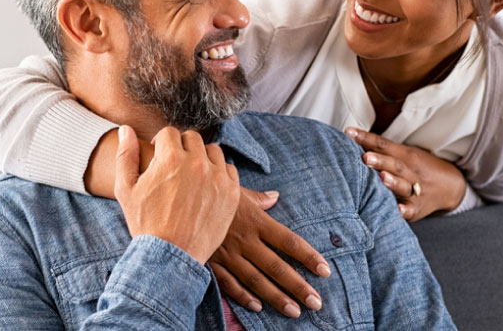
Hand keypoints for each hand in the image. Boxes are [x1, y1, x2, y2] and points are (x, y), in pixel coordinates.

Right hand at [114, 125, 239, 263]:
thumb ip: (126, 155)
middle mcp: (196, 163)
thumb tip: (126, 129)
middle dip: (182, 148)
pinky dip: (219, 173)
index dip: (162, 143)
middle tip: (176, 166)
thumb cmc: (145, 223)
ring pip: (212, 151)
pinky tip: (207, 186)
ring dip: (202, 158)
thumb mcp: (126, 189)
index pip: (170, 132)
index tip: (160, 156)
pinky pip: (228, 169)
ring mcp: (217, 177)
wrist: (170, 256)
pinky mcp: (232, 192)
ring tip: (192, 175)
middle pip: (192, 138)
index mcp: (170, 158)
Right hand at [209, 188, 330, 317]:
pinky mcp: (211, 262)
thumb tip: (275, 197)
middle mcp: (245, 240)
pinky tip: (258, 307)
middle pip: (277, 267)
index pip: (289, 241)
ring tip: (294, 311)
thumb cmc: (210, 192)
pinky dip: (243, 297)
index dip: (308, 256)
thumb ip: (258, 198)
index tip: (324, 270)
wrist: (177, 199)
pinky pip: (229, 283)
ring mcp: (228, 254)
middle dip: (298, 286)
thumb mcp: (235, 190)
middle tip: (316, 302)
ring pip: (256, 280)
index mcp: (255, 220)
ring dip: (276, 298)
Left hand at [345, 127, 466, 220]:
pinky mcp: (418, 208)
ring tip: (381, 178)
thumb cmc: (417, 168)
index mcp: (404, 155)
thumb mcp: (404, 154)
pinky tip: (398, 210)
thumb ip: (381, 149)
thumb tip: (350, 138)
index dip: (366, 138)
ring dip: (393, 182)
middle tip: (365, 157)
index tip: (348, 133)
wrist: (450, 186)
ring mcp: (416, 189)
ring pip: (404, 185)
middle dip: (380, 161)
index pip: (383, 144)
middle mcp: (410, 171)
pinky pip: (411, 209)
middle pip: (395, 164)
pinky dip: (405, 210)